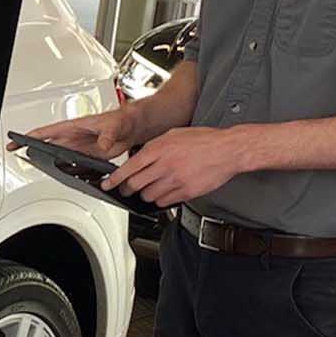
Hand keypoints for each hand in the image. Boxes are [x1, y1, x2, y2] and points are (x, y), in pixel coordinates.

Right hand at [13, 108, 138, 159]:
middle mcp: (73, 138)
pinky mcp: (87, 156)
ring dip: (47, 161)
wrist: (133, 127)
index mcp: (74, 127)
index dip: (29, 136)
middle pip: (46, 144)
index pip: (46, 131)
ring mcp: (78, 147)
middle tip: (16, 153)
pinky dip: (64, 170)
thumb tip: (102, 145)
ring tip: (36, 167)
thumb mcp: (115, 126)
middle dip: (30, 149)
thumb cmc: (122, 120)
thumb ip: (107, 136)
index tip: (16, 141)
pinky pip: (71, 164)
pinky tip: (61, 174)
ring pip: (56, 156)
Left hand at [101, 126, 248, 206]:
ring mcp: (175, 180)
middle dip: (127, 189)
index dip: (115, 179)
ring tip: (149, 189)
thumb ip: (155, 146)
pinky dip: (160, 200)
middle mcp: (165, 165)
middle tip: (125, 189)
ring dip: (145, 194)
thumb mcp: (173, 134)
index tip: (107, 184)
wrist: (228, 150)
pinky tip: (163, 193)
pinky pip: (165, 202)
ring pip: (148, 195)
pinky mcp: (186, 192)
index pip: (129, 167)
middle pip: (135, 184)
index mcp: (159, 149)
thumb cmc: (204, 140)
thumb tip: (140, 156)